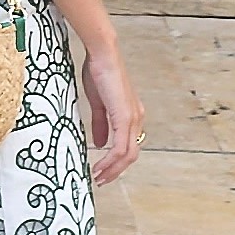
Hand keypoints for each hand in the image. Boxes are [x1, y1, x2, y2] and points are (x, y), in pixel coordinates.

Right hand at [81, 41, 145, 185]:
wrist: (102, 54)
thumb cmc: (99, 72)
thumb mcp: (98, 104)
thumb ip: (100, 124)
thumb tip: (99, 144)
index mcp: (131, 115)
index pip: (129, 146)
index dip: (117, 162)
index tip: (102, 171)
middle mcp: (136, 118)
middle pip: (131, 155)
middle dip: (116, 171)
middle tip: (101, 180)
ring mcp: (133, 118)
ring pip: (128, 154)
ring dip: (113, 169)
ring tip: (98, 177)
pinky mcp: (125, 116)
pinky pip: (121, 146)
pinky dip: (110, 160)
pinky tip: (100, 165)